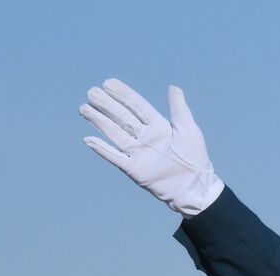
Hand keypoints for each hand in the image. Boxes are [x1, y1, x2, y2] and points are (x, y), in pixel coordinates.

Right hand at [81, 79, 224, 215]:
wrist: (195, 188)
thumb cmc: (195, 158)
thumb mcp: (189, 130)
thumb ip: (179, 108)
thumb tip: (173, 87)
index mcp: (158, 126)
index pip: (137, 106)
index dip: (123, 95)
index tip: (107, 83)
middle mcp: (145, 137)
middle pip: (122, 117)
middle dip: (106, 105)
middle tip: (91, 92)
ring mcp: (138, 153)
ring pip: (114, 133)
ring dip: (99, 121)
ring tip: (84, 108)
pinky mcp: (133, 169)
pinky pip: (114, 157)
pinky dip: (101, 149)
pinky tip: (88, 139)